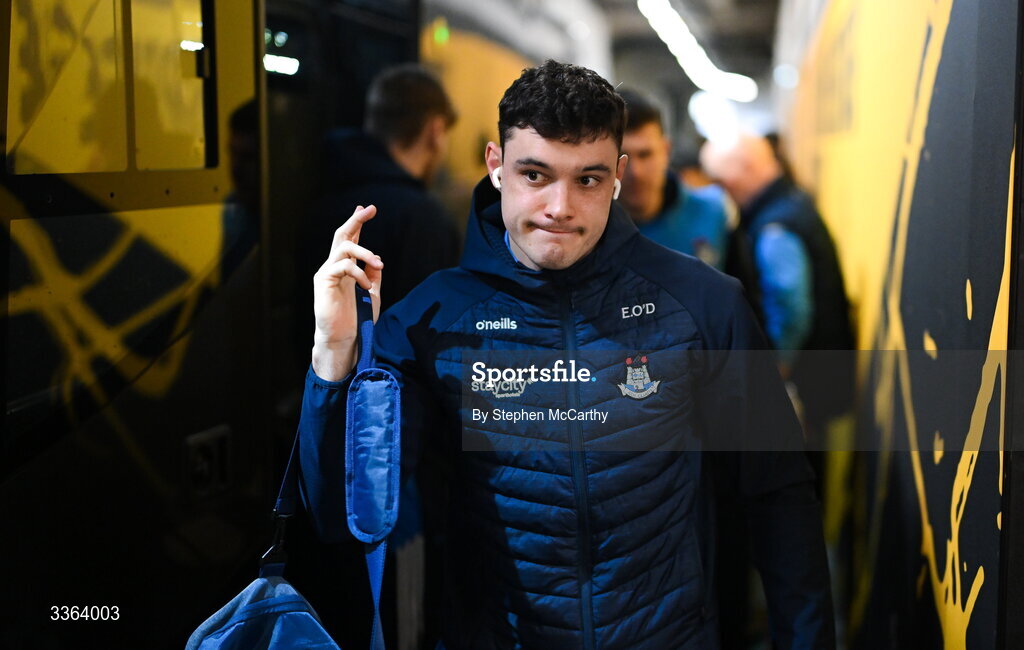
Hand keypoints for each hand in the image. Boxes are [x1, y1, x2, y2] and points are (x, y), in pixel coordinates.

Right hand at [311, 205, 382, 379]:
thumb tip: (377, 258)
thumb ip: (373, 274)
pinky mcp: (323, 281)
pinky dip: (359, 273)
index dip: (357, 223)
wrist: (344, 338)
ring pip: (344, 247)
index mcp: (346, 269)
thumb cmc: (357, 318)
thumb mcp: (372, 293)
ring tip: (378, 265)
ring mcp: (327, 272)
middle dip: (355, 219)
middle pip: (341, 235)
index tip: (366, 208)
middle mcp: (334, 266)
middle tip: (369, 209)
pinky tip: (367, 286)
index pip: (350, 240)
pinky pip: (343, 266)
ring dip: (365, 252)